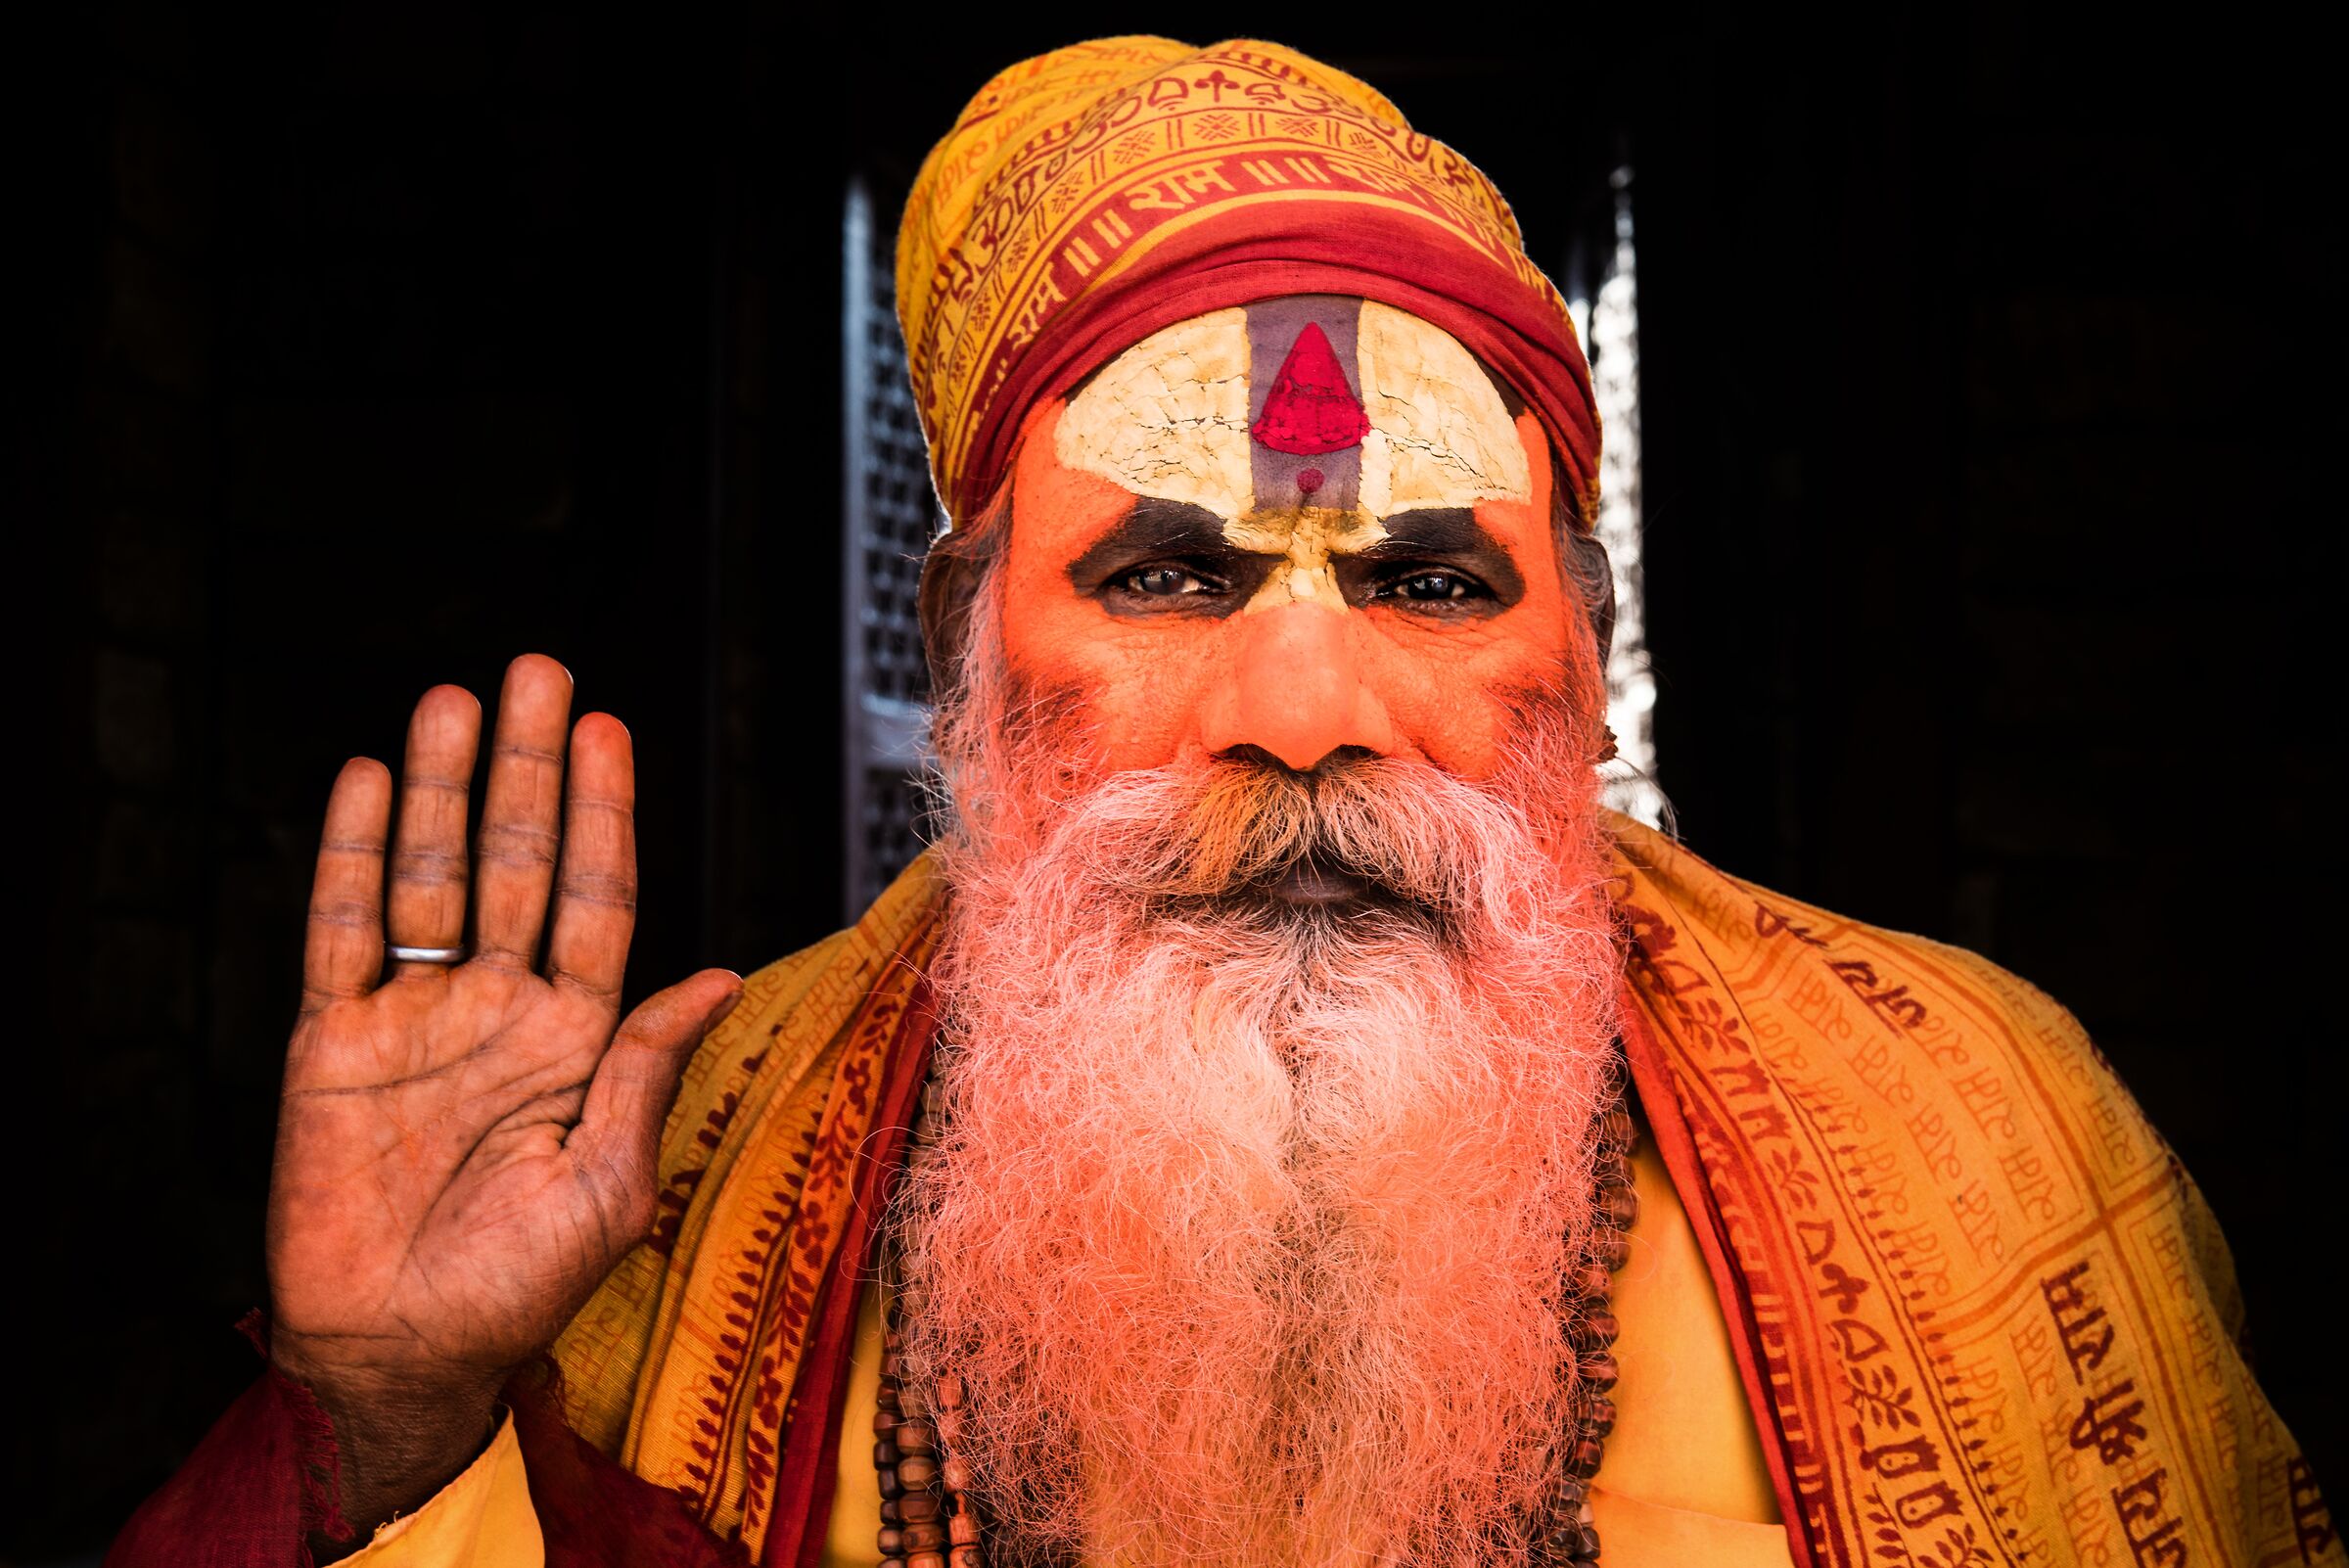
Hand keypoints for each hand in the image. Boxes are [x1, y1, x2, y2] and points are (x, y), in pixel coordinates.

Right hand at [265, 655, 740, 1539]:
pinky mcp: (334, 1042)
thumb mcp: (611, 1183)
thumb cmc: (520, 1283)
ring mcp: (417, 1016)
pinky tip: (370, 780)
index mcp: (577, 1034)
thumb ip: (645, 1068)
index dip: (603, 814)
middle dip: (529, 769)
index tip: (610, 730)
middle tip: (539, 672)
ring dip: (444, 788)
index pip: (596, 897)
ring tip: (459, 699)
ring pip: (432, 876)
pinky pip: (343, 932)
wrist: (403, 1351)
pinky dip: (353, 857)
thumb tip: (715, 973)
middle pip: (517, 861)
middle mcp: (501, 1007)